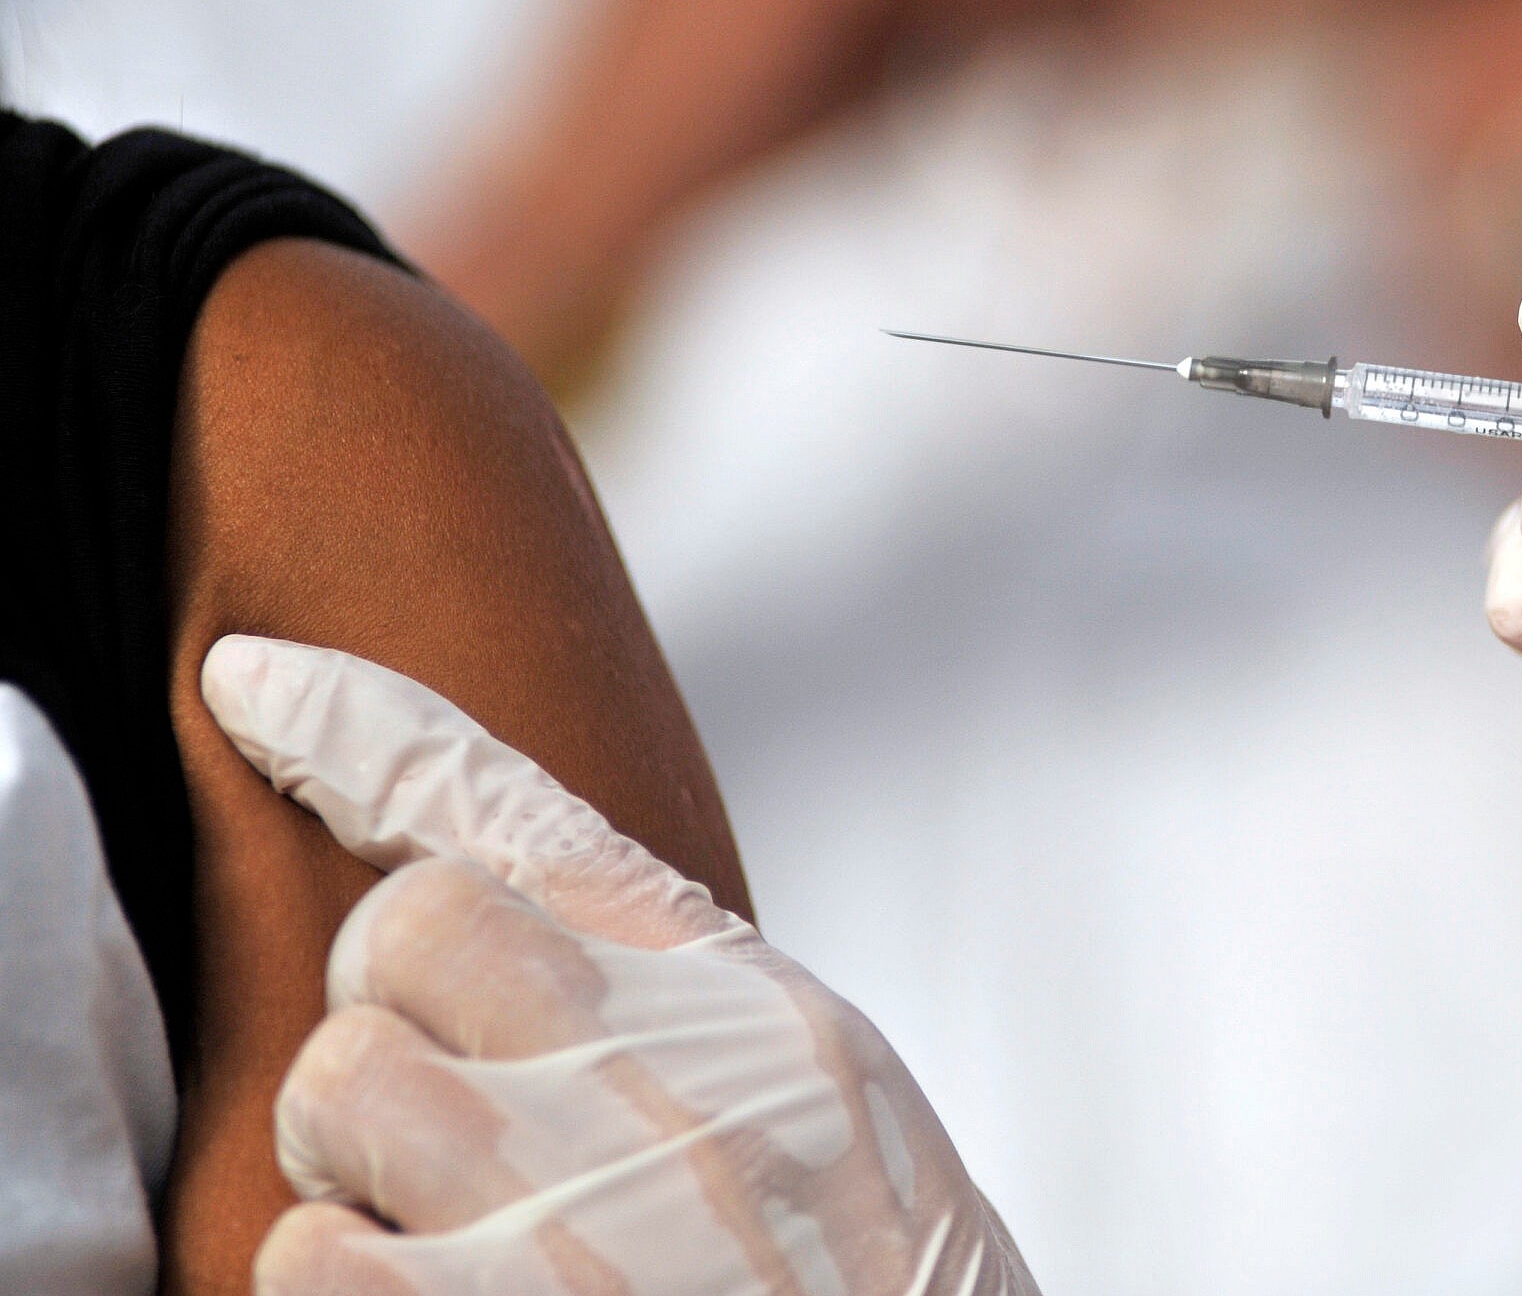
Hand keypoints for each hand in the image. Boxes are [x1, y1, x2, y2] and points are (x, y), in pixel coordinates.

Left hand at [200, 635, 1032, 1295]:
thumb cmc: (876, 1290)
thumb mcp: (829, 1112)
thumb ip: (686, 1008)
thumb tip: (512, 934)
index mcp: (753, 1013)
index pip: (533, 821)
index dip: (367, 729)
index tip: (251, 680)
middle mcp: (662, 1083)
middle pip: (405, 929)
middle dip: (390, 1012)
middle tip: (441, 1117)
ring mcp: (566, 1215)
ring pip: (335, 1087)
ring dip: (357, 1174)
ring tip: (452, 1242)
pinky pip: (305, 1263)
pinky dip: (346, 1292)